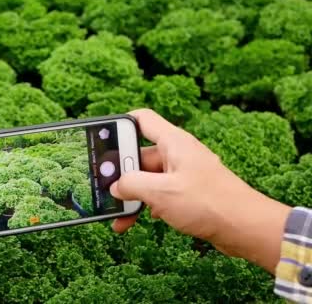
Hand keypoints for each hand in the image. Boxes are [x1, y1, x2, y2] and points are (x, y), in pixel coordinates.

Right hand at [111, 109, 290, 272]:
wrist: (245, 228)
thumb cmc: (209, 203)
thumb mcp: (161, 192)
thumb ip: (132, 184)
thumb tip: (116, 187)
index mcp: (172, 143)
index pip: (142, 119)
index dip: (120, 124)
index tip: (101, 140)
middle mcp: (176, 154)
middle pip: (138, 155)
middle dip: (120, 174)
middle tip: (103, 188)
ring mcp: (181, 174)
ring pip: (146, 179)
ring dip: (130, 195)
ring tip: (115, 214)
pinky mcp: (185, 193)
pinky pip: (157, 194)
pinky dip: (143, 205)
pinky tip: (133, 221)